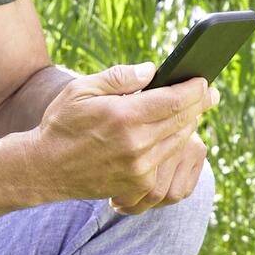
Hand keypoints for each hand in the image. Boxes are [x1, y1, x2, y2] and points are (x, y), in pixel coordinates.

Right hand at [32, 63, 213, 212]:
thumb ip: (119, 78)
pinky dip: (174, 145)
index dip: (195, 89)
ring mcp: (140, 167)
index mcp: (123, 116)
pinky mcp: (139, 184)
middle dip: (199, 104)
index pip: (175, 100)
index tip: (204, 81)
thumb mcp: (82, 90)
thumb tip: (152, 71)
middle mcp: (136, 143)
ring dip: (189, 124)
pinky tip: (174, 134)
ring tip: (193, 110)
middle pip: (183, 120)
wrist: (45, 169)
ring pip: (179, 141)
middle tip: (210, 93)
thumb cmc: (62, 124)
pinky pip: (167, 160)